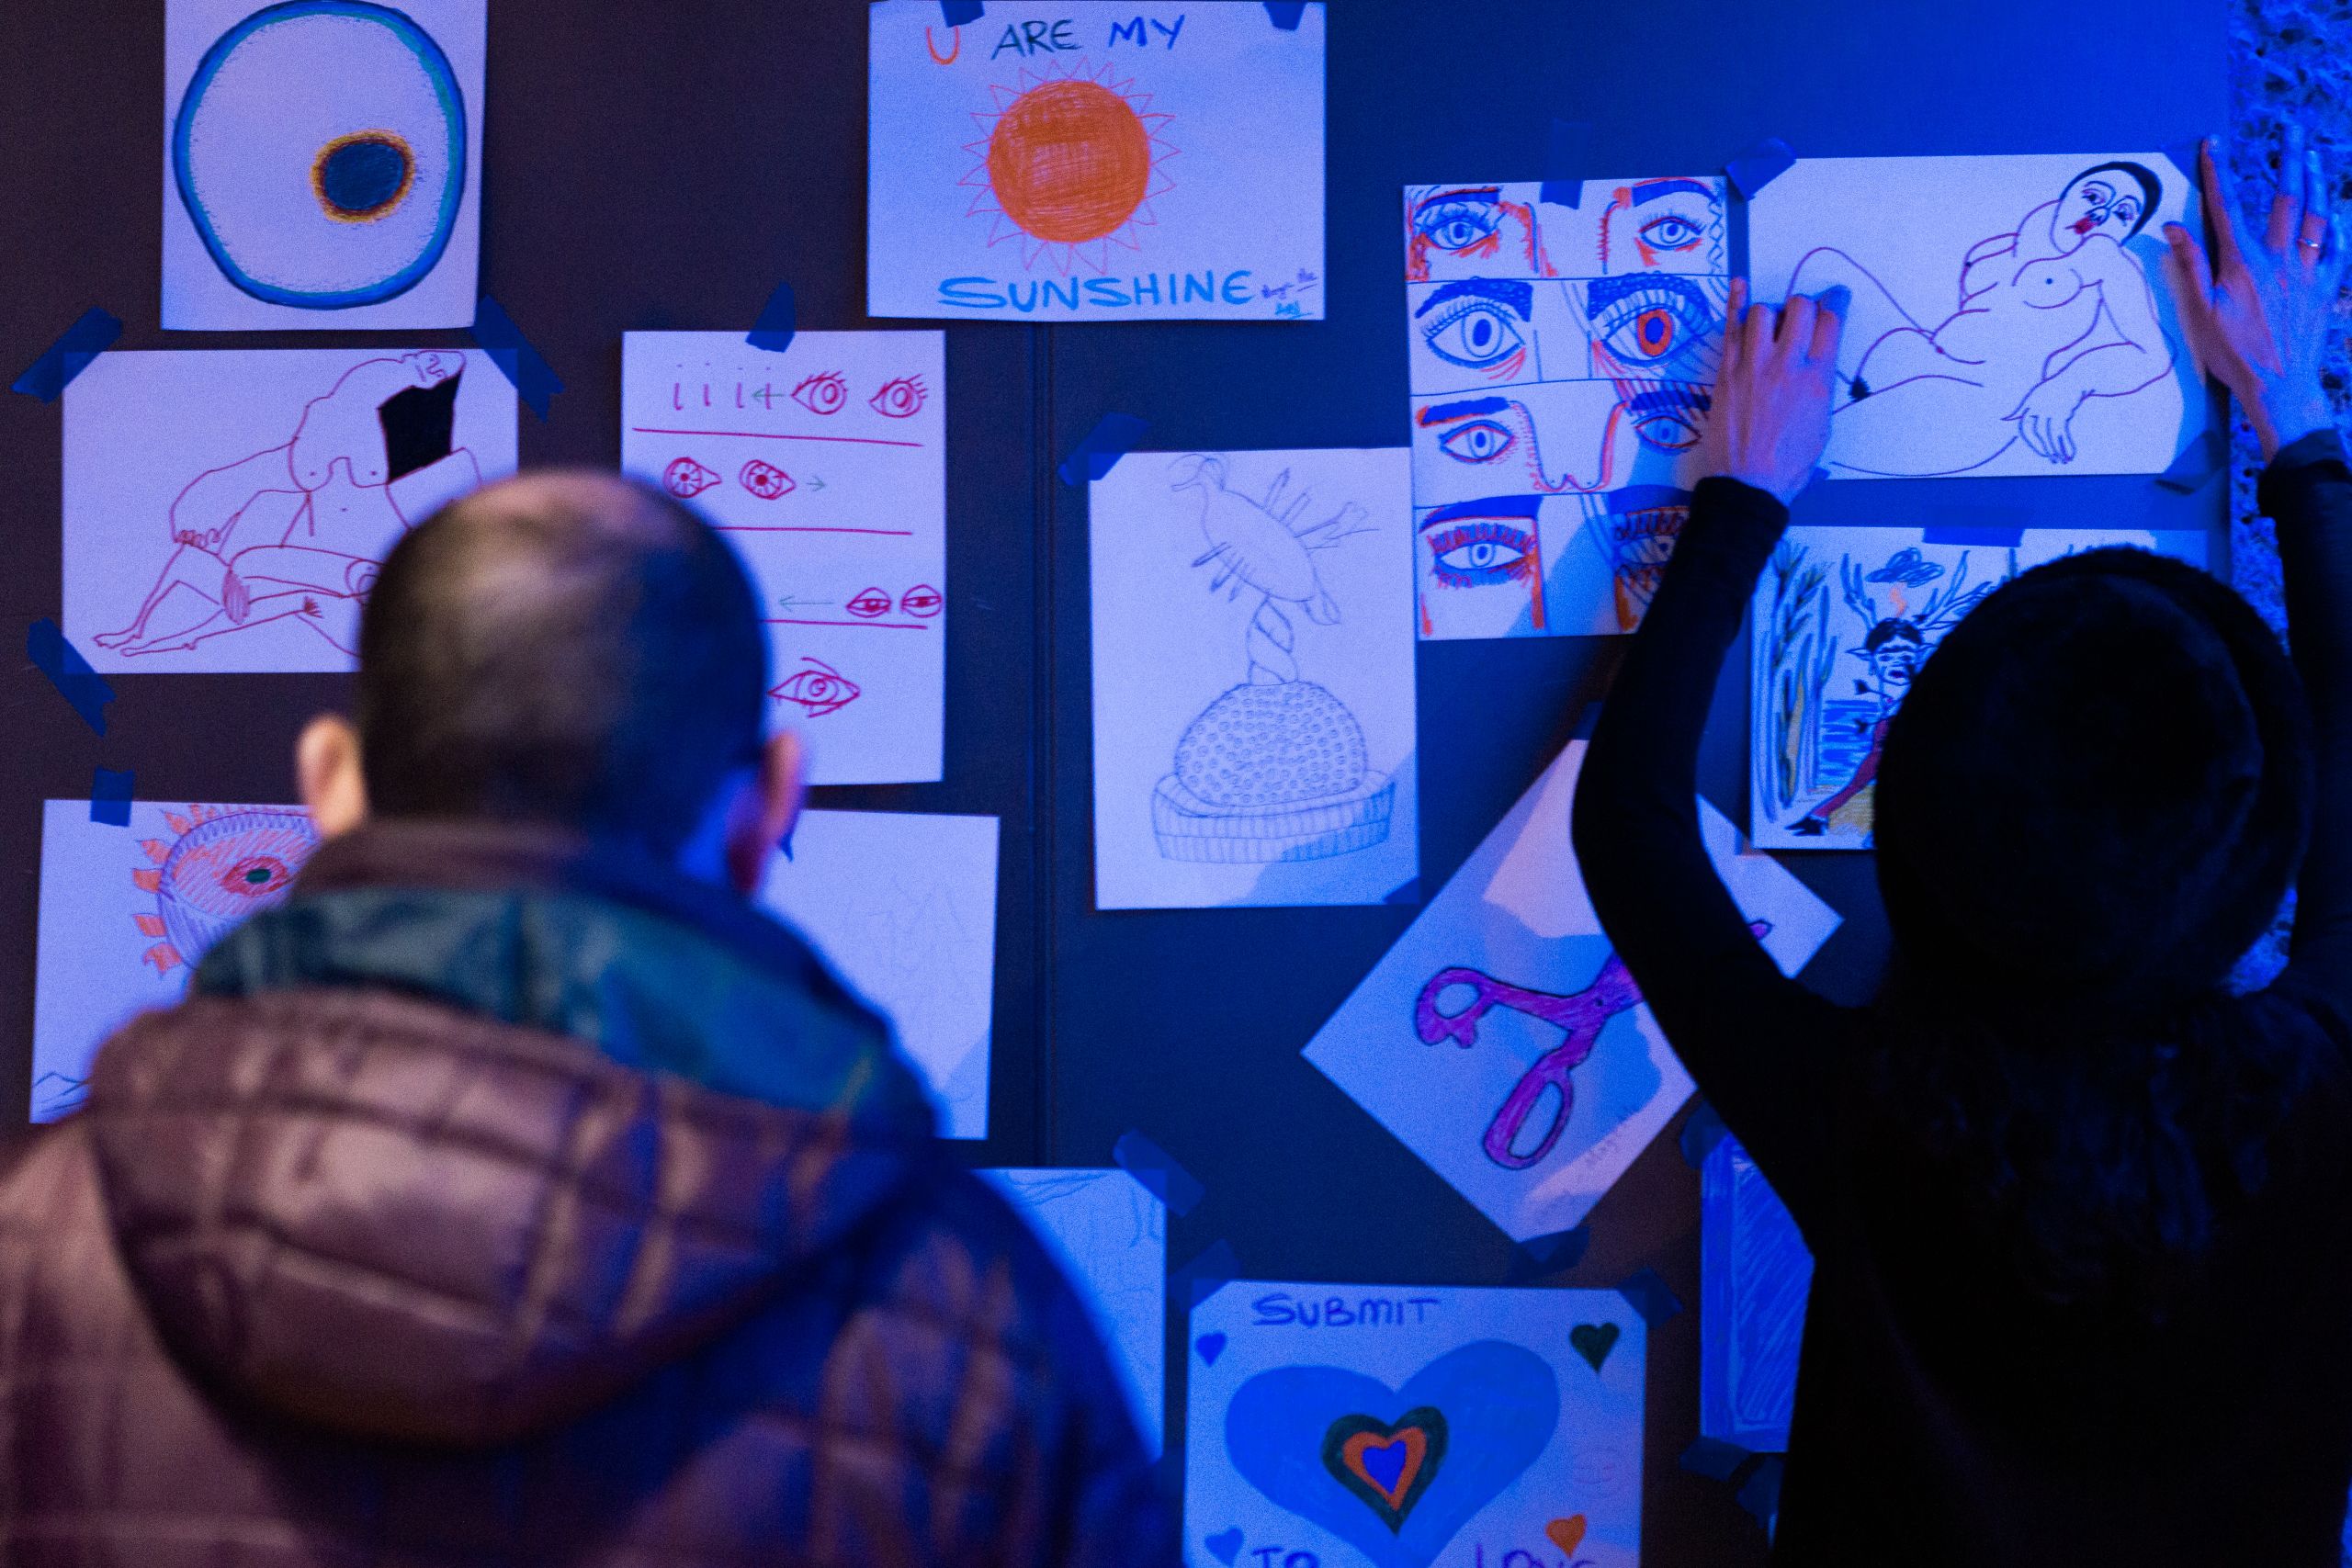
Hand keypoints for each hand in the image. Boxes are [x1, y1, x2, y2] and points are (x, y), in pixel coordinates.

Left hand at [1700, 278, 1844, 504]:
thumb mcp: (1821, 428)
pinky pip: (1730, 327)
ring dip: (1771, 312)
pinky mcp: (1726, 372)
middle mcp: (1787, 366)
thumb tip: (1818, 371)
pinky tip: (1739, 285)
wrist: (1748, 484)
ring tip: (1771, 325)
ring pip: (1764, 311)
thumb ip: (1821, 392)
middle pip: (1800, 308)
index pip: (1831, 322)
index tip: (1835, 297)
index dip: (1835, 301)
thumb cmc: (1788, 465)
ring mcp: (1753, 366)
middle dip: (1804, 306)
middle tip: (1801, 317)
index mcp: (1817, 380)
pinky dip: (1735, 301)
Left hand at [2008, 378, 2086, 462]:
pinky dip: (2066, 446)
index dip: (2026, 439)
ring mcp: (2050, 410)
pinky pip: (2061, 434)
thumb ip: (2025, 408)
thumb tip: (2005, 418)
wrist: (2076, 379)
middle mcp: (2038, 407)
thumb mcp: (2038, 395)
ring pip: (2048, 435)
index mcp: (2030, 402)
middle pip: (2035, 433)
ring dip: (2055, 450)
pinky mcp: (2062, 412)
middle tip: (2048, 458)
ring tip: (2060, 460)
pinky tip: (2069, 455)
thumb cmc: (2056, 389)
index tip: (2034, 449)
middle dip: (2040, 448)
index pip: (2022, 425)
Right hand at [2162, 130, 2346, 458]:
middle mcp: (2280, 259)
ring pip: (2318, 215)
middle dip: (2288, 158)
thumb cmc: (2235, 355)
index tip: (2215, 142)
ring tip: (2313, 155)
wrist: (2282, 386)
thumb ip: (2190, 266)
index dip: (2220, 171)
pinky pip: (2337, 247)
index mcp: (2243, 264)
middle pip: (2286, 198)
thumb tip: (2174, 228)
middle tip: (2293, 128)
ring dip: (2316, 181)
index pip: (2229, 206)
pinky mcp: (2326, 287)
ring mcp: (2308, 271)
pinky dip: (2338, 225)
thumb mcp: (2202, 313)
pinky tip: (2335, 212)